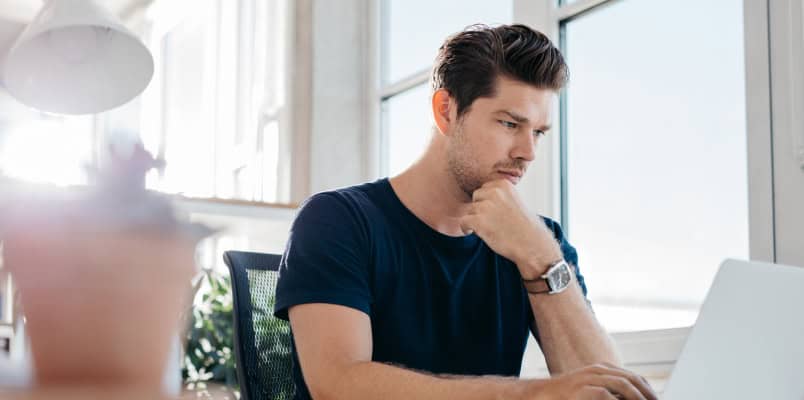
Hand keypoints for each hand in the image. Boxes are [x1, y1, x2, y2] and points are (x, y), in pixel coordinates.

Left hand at [459, 179, 561, 279]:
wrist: (532, 245)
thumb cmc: (525, 227)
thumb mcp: (515, 201)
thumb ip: (500, 196)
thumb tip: (482, 197)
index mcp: (503, 184)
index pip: (485, 188)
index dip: (488, 201)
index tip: (495, 212)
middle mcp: (494, 192)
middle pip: (476, 197)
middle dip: (480, 208)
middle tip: (492, 221)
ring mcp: (485, 206)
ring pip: (470, 210)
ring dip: (476, 220)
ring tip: (490, 229)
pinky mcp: (478, 221)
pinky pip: (463, 222)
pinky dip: (466, 228)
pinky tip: (474, 232)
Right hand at [522, 363, 657, 399]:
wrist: (540, 395)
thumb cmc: (565, 397)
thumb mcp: (589, 390)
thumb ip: (608, 392)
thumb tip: (631, 397)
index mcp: (602, 370)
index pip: (634, 377)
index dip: (649, 391)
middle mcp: (598, 371)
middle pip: (633, 380)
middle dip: (648, 395)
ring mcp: (589, 378)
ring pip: (624, 385)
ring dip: (639, 398)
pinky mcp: (582, 389)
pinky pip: (606, 395)